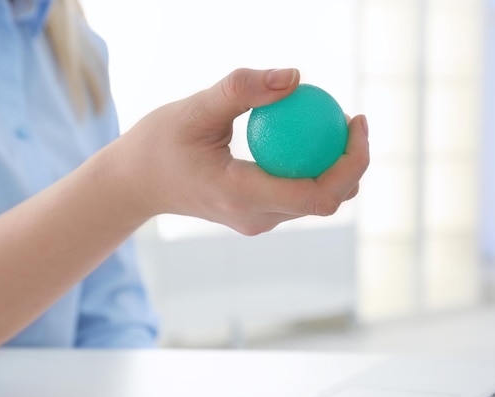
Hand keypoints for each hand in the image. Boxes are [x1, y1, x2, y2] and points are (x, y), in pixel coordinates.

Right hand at [117, 68, 369, 234]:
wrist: (138, 183)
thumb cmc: (160, 143)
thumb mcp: (194, 108)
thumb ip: (242, 90)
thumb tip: (295, 76)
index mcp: (241, 196)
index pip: (316, 194)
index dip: (351, 163)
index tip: (356, 121)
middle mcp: (255, 218)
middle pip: (327, 201)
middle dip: (352, 162)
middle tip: (352, 118)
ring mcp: (257, 222)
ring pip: (317, 202)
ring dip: (338, 168)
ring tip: (336, 124)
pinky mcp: (258, 216)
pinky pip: (300, 197)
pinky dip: (315, 170)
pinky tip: (310, 137)